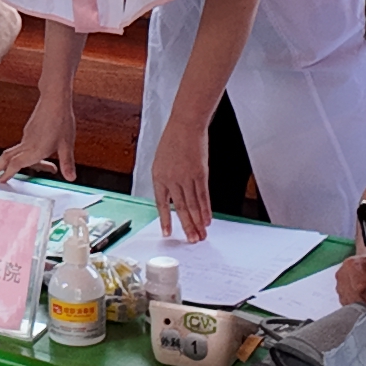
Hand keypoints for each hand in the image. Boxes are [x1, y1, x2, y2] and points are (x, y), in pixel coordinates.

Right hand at [0, 98, 76, 184]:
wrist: (55, 99)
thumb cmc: (61, 119)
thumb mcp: (67, 144)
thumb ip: (67, 163)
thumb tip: (71, 178)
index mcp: (34, 149)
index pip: (16, 165)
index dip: (7, 174)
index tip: (0, 181)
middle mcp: (27, 144)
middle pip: (6, 157)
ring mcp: (27, 136)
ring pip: (14, 152)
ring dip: (10, 162)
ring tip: (9, 170)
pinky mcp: (30, 130)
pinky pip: (22, 146)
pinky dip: (21, 154)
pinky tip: (32, 155)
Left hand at [148, 121, 216, 241]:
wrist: (185, 125)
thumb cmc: (173, 140)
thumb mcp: (161, 161)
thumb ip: (165, 180)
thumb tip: (170, 197)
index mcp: (158, 177)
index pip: (161, 204)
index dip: (165, 220)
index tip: (167, 233)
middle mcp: (172, 179)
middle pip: (180, 208)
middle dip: (186, 226)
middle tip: (191, 240)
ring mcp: (187, 177)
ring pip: (193, 206)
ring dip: (198, 222)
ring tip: (201, 235)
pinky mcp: (200, 174)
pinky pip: (203, 196)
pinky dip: (206, 209)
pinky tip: (207, 219)